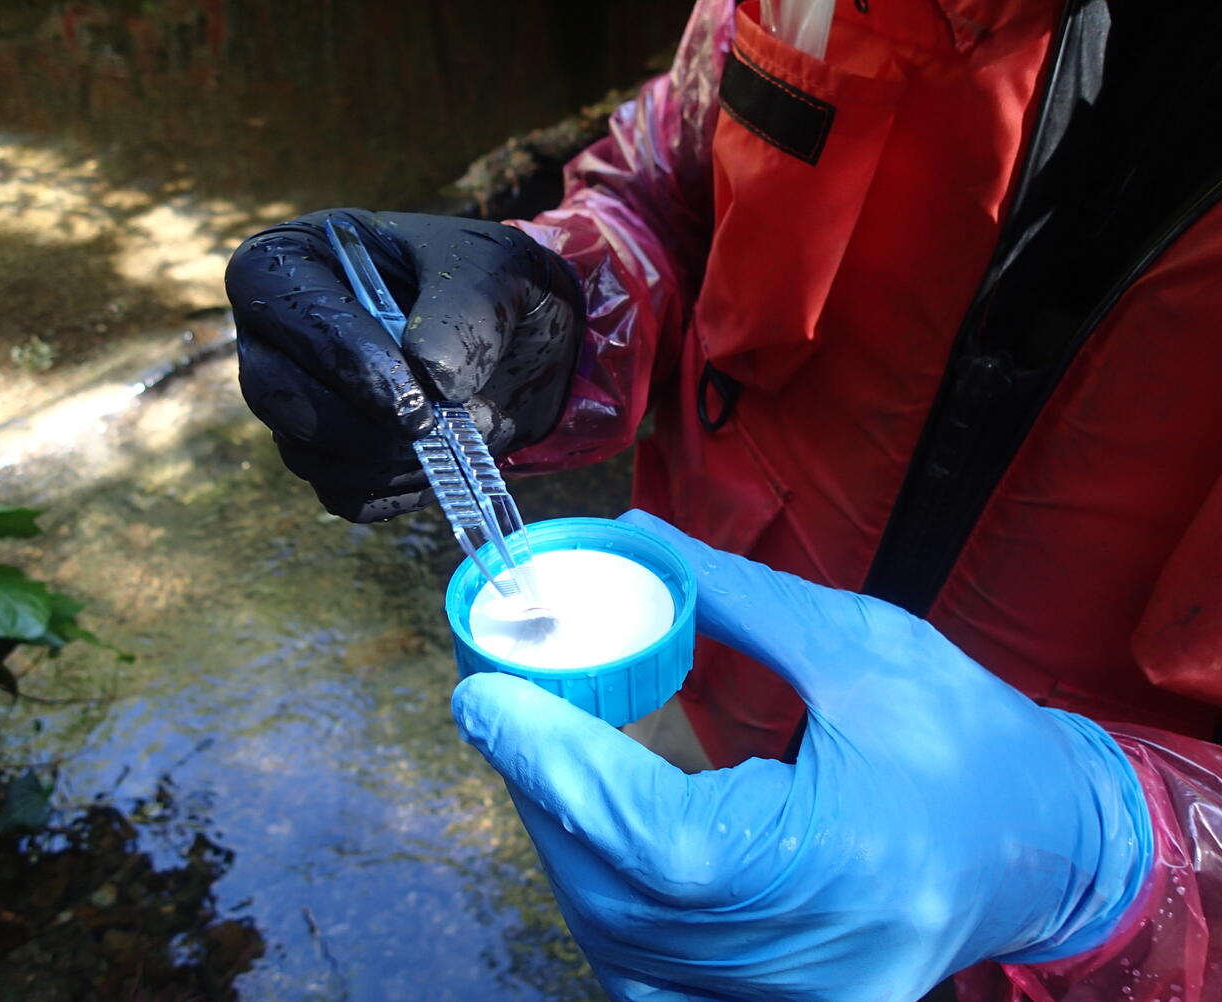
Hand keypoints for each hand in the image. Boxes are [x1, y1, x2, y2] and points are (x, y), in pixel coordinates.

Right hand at [226, 209, 582, 520]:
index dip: (343, 358)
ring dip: (402, 461)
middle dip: (372, 427)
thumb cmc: (488, 284)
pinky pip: (347, 496)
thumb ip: (462, 313)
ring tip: (477, 426)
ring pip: (312, 457)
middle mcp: (276, 336)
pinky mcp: (329, 460)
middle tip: (445, 427)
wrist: (519, 342)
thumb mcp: (491, 271)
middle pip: (279, 397)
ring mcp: (296, 404)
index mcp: (293, 260)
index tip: (418, 397)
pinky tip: (453, 458)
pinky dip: (406, 489)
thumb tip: (432, 380)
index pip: (279, 305)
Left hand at [452, 510, 1151, 1001]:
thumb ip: (735, 597)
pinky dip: (605, 904)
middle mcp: (813, 956)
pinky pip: (653, 976)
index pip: (658, 837)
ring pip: (624, 940)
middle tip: (503, 710)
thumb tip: (633, 540)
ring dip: (564, 842)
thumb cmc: (970, 741)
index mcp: (843, 860)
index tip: (486, 696)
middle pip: (621, 894)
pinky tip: (592, 840)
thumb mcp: (861, 645)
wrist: (1046, 841)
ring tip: (540, 757)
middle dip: (542, 792)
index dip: (555, 767)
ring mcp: (796, 999)